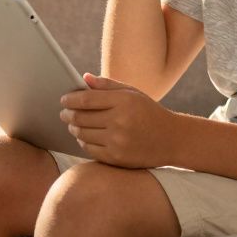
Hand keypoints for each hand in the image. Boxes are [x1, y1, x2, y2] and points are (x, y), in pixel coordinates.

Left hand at [59, 73, 180, 168]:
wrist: (172, 140)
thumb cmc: (149, 112)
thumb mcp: (132, 93)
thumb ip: (107, 85)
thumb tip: (84, 78)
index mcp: (124, 101)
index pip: (86, 99)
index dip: (71, 99)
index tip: (64, 99)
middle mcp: (120, 121)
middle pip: (81, 118)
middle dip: (68, 115)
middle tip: (64, 113)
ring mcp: (118, 141)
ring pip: (82, 134)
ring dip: (73, 129)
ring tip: (73, 124)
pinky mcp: (117, 158)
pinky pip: (90, 149)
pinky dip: (83, 142)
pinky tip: (83, 137)